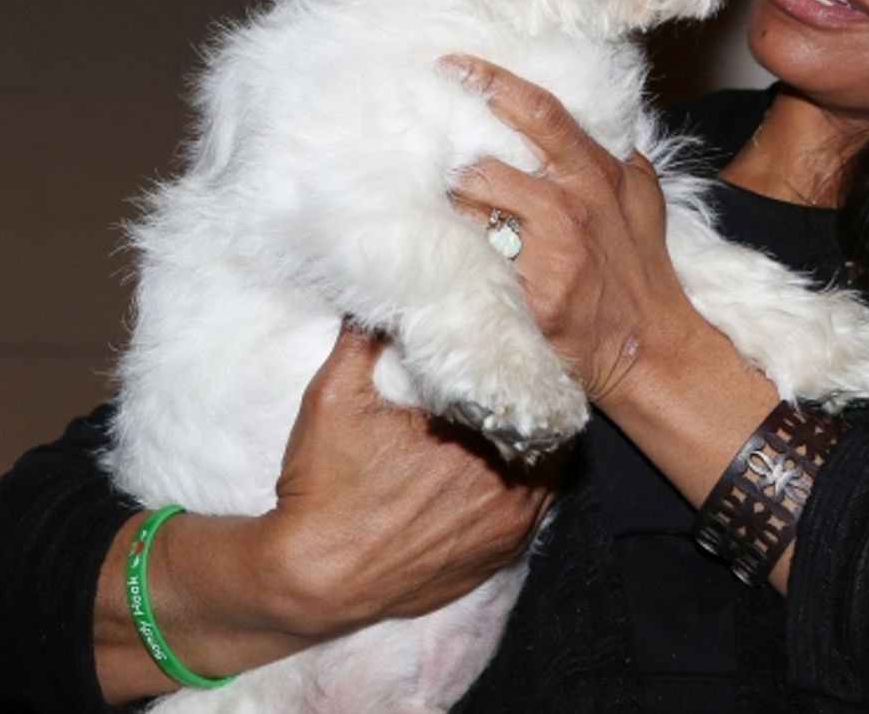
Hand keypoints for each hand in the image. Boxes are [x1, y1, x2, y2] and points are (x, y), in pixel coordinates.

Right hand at [262, 322, 562, 636]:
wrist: (317, 578)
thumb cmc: (324, 486)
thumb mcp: (334, 395)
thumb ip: (365, 338)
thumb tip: (387, 291)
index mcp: (474, 434)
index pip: (527, 380)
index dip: (520, 358)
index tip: (504, 344)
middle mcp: (505, 481)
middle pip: (544, 419)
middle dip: (527, 396)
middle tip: (509, 376)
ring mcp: (510, 523)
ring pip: (551, 461)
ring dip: (532, 437)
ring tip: (506, 416)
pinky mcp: (504, 552)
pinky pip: (539, 502)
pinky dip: (527, 479)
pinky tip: (500, 462)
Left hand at [442, 55, 701, 408]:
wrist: (646, 344)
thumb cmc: (640, 266)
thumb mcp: (643, 198)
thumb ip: (614, 156)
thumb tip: (597, 117)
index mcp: (594, 176)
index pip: (540, 112)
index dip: (493, 81)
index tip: (453, 65)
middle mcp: (567, 209)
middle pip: (483, 169)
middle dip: (459, 173)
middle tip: (447, 178)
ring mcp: (546, 255)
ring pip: (469, 216)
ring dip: (457, 217)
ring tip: (456, 223)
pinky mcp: (527, 298)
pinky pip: (474, 267)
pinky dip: (461, 262)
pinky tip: (455, 264)